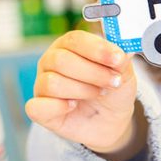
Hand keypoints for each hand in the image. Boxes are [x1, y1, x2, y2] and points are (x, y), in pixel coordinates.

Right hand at [25, 30, 141, 156]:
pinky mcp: (39, 109)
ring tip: (98, 94)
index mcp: (68, 46)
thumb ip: (121, 60)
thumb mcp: (124, 74)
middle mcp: (50, 62)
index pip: (74, 39)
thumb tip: (121, 52)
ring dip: (82, 90)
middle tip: (113, 82)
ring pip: (52, 83)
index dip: (97, 49)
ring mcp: (42, 85)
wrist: (110, 121)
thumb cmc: (112, 91)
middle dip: (93, 73)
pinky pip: (37, 107)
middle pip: (61, 60)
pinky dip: (58, 107)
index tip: (118, 59)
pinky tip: (73, 106)